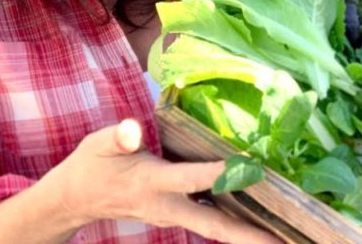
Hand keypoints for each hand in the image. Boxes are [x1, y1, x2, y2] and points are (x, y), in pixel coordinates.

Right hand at [47, 119, 281, 243]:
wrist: (76, 199)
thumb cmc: (92, 165)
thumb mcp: (99, 144)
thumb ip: (119, 137)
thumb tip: (132, 129)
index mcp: (150, 183)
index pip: (189, 179)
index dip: (218, 173)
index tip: (249, 166)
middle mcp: (167, 206)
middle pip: (214, 225)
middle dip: (248, 235)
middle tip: (283, 241)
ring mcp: (173, 216)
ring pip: (216, 229)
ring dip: (248, 235)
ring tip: (285, 238)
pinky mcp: (178, 215)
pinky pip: (211, 223)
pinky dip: (237, 225)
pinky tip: (263, 222)